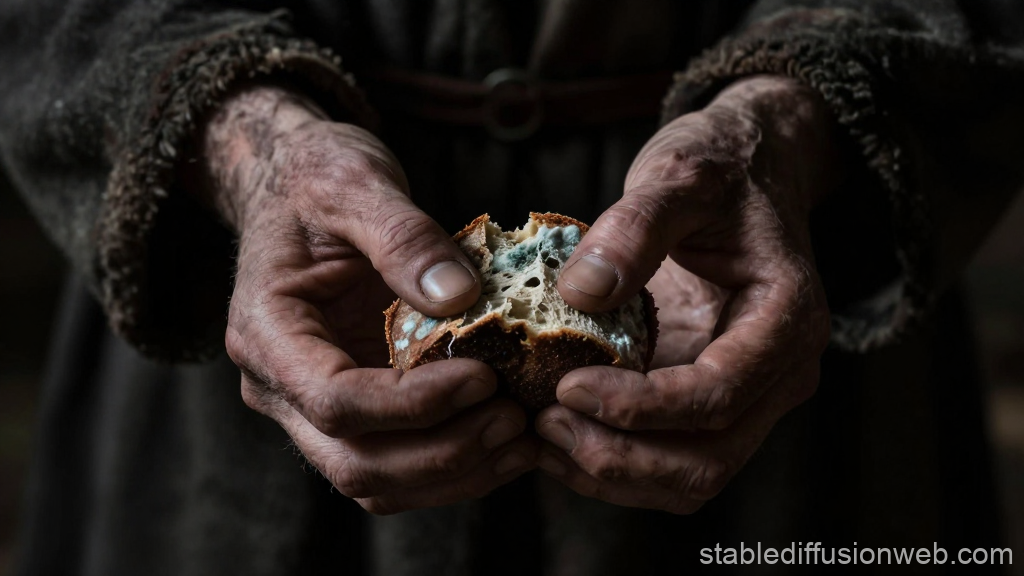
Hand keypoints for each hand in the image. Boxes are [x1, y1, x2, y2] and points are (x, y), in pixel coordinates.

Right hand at [200, 86, 535, 513]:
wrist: (294, 181)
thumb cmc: (316, 175)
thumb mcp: (355, 182)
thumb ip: (402, 236)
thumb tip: (460, 297)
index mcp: (266, 332)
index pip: (335, 402)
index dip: (414, 405)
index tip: (484, 377)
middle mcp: (279, 385)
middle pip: (355, 463)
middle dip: (443, 454)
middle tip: (515, 420)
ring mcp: (313, 404)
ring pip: (377, 482)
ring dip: (454, 472)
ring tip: (523, 435)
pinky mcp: (354, 407)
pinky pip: (398, 462)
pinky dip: (454, 464)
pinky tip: (506, 437)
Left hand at [536, 76, 837, 512]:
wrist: (746, 170)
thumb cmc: (720, 168)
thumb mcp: (680, 173)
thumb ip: (636, 227)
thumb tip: (581, 293)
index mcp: (787, 319)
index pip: (719, 395)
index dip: (640, 407)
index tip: (565, 387)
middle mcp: (777, 373)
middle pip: (708, 459)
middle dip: (621, 457)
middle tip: (542, 425)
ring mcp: (745, 394)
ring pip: (688, 476)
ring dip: (613, 473)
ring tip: (540, 435)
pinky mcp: (706, 399)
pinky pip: (666, 458)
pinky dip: (612, 460)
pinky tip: (556, 432)